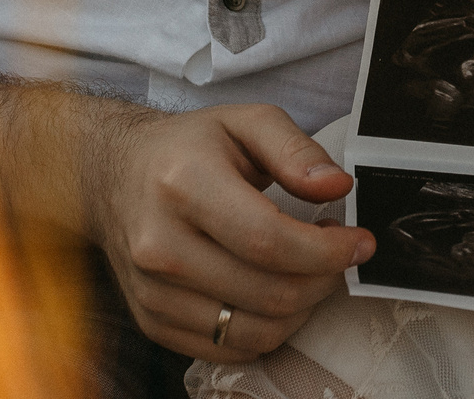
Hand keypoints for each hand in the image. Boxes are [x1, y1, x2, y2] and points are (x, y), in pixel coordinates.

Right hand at [91, 104, 366, 362]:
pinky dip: (268, 329)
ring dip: (301, 308)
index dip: (327, 251)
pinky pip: (229, 350)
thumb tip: (337, 185)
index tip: (360, 243)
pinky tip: (277, 292)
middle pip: (267, 292)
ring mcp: (152, 292)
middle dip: (324, 279)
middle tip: (339, 253)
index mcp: (184, 185)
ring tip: (308, 270)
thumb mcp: (245, 123)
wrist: (113, 178)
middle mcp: (160, 245)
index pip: (269, 240)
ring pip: (254, 331)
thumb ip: (296, 150)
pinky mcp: (152, 322)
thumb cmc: (187, 148)